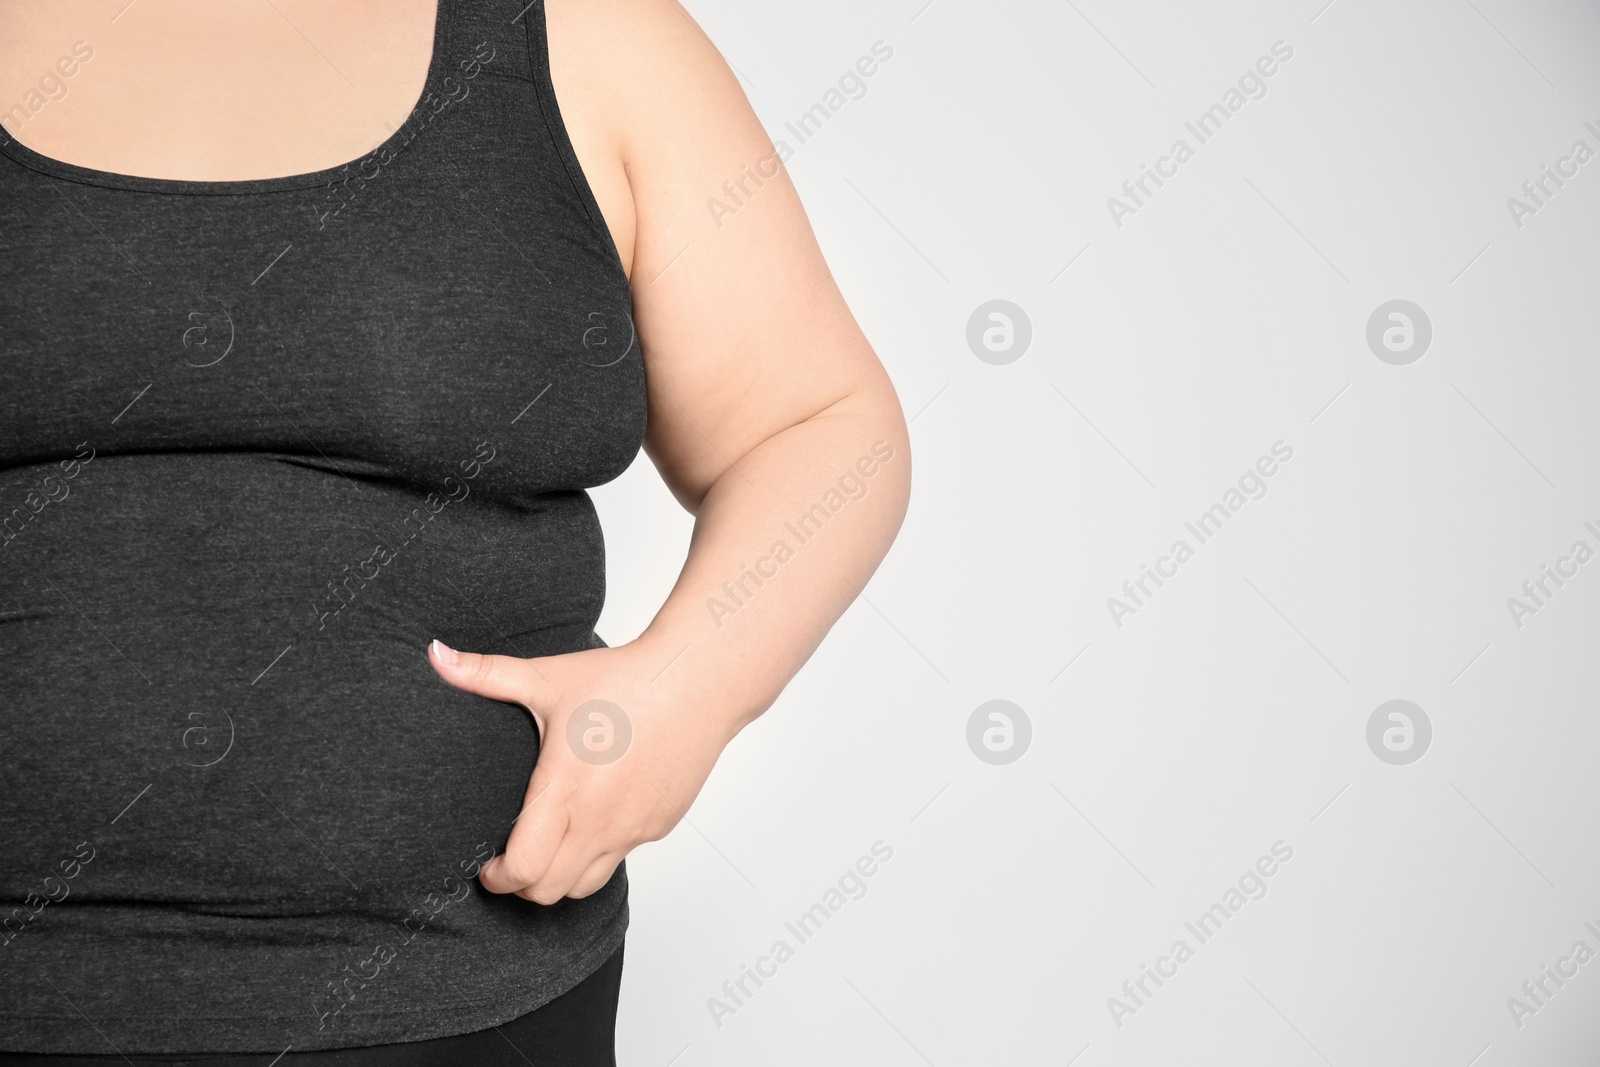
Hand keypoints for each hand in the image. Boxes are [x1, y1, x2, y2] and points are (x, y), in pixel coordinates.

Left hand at [427, 638, 729, 903]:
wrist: (699, 682)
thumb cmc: (626, 680)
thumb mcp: (548, 678)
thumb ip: (486, 674)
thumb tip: (435, 654)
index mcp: (564, 792)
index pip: (523, 871)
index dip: (497, 877)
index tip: (487, 863)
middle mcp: (599, 821)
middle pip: (548, 892)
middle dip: (521, 884)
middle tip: (510, 858)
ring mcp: (632, 828)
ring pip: (585, 885)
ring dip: (560, 875)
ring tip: (548, 844)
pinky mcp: (659, 825)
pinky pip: (620, 856)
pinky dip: (598, 851)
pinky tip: (592, 815)